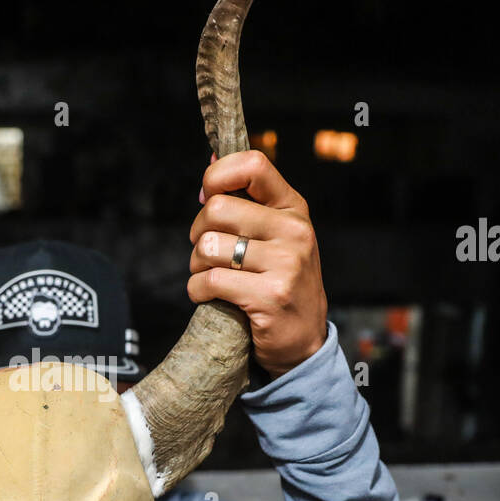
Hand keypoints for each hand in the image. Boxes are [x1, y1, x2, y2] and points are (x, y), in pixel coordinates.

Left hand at [188, 150, 327, 378]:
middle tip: (206, 252)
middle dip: (197, 232)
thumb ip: (249, 201)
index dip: (217, 177)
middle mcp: (294, 231)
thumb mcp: (276, 236)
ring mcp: (285, 264)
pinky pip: (208, 281)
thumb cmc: (279, 283)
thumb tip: (212, 158)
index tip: (206, 198)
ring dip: (195, 265)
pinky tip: (208, 296)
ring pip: (208, 247)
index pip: (253, 164)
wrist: (304, 342)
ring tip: (209, 276)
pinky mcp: (269, 296)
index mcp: (294, 209)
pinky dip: (197, 290)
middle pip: (217, 209)